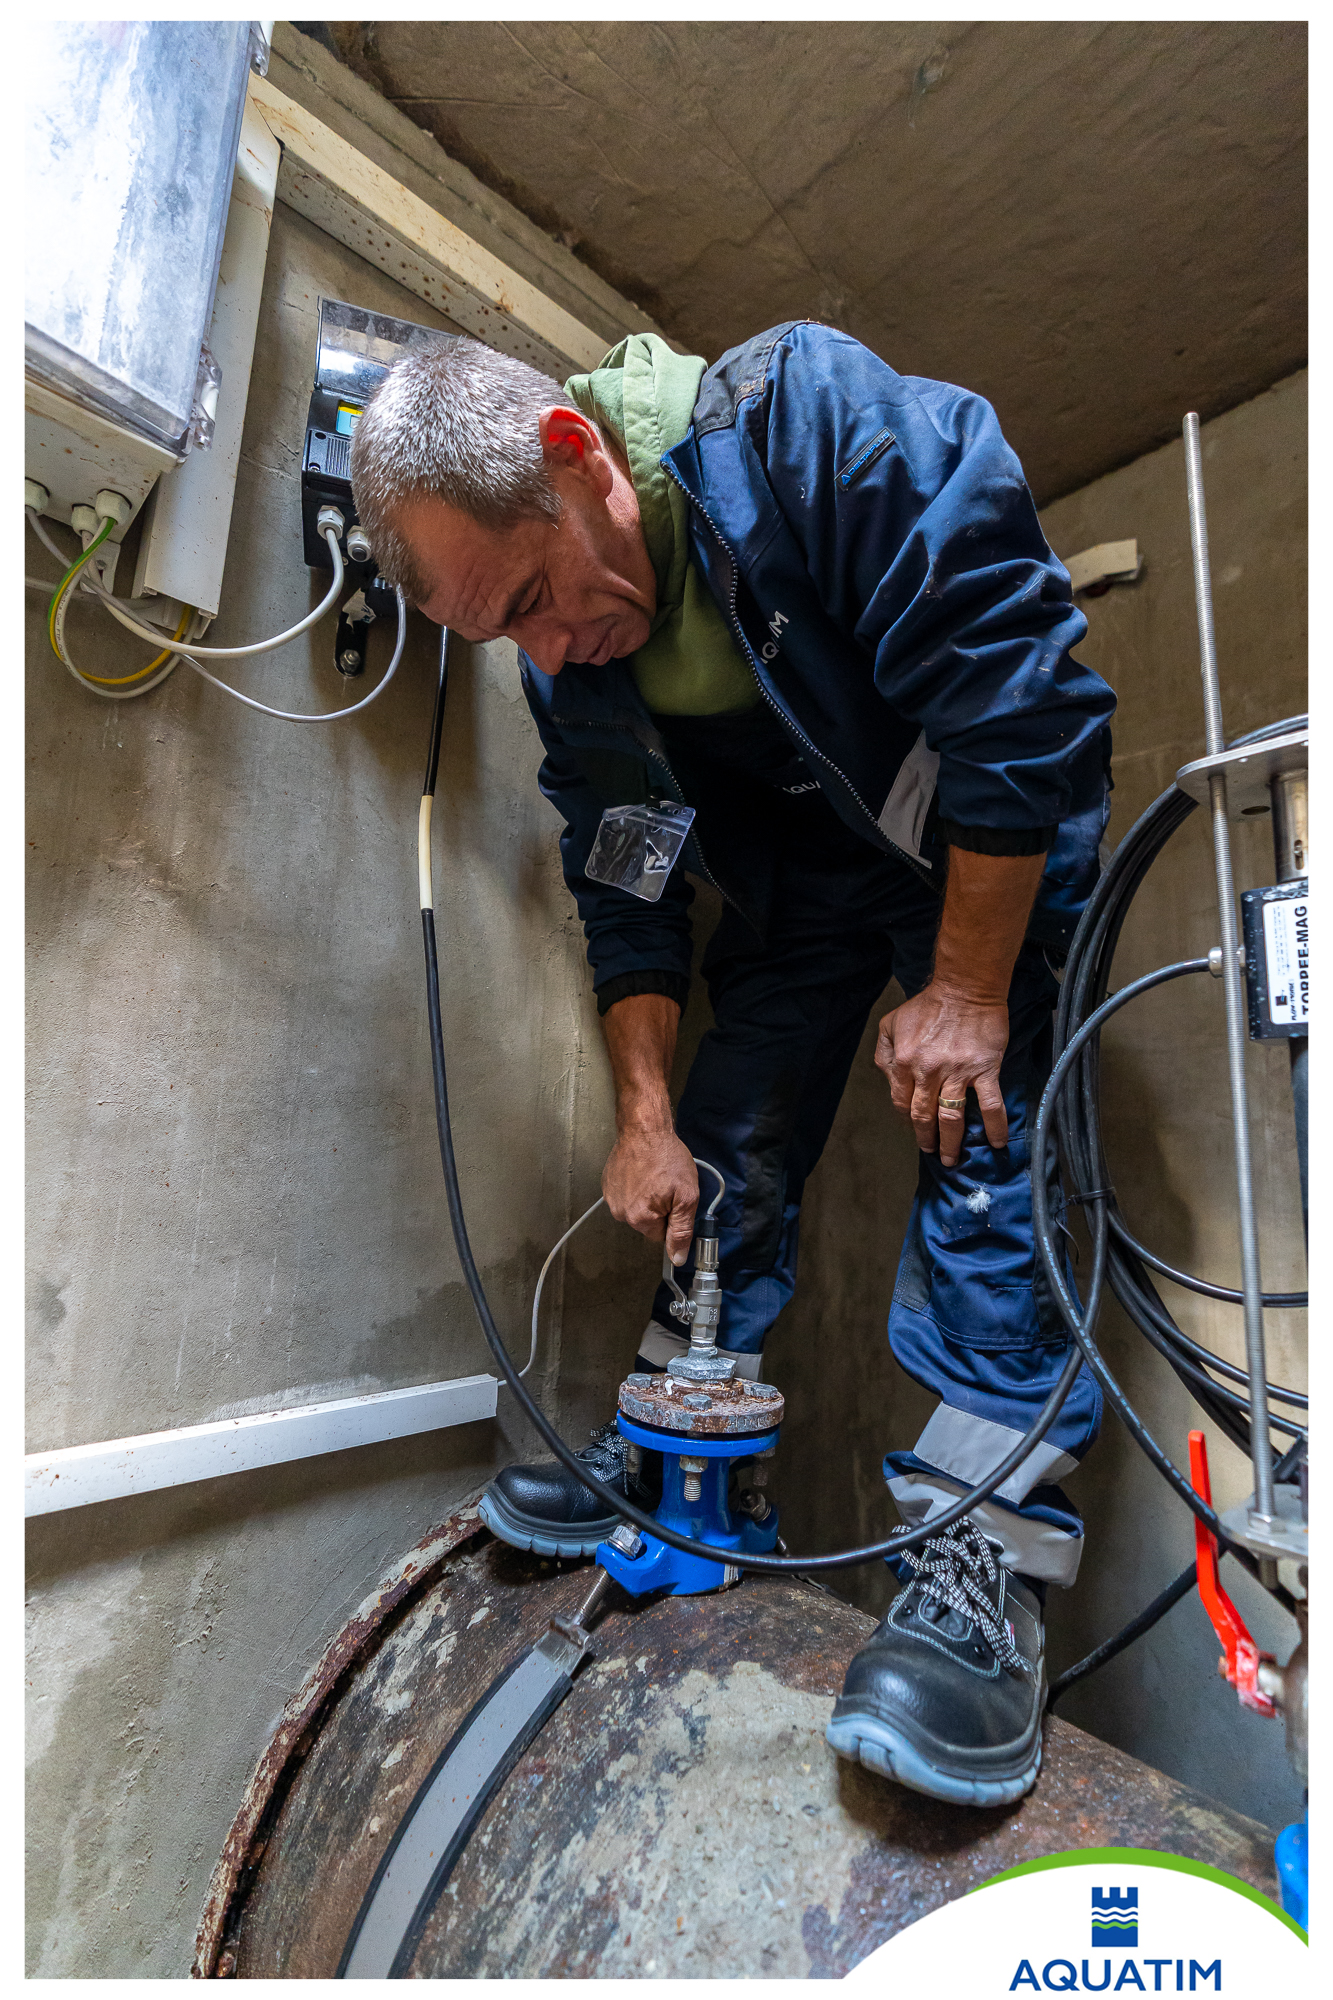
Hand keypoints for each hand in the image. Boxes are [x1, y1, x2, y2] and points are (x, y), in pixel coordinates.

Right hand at [603, 1120, 698, 1263]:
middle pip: (647, 1224)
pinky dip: (635, 1188)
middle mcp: (621, 1213)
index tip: (675, 1200)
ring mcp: (611, 1198)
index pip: (660, 1236)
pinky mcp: (607, 1185)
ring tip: (654, 1176)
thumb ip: (681, 1230)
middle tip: (667, 1185)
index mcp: (640, 1219)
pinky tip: (642, 1172)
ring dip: (646, 1198)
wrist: (644, 1129)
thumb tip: (677, 1258)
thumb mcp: (686, 1196)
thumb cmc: (667, 1158)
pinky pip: (626, 1196)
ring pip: (636, 1210)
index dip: (672, 1219)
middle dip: (660, 1209)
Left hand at [876, 980, 1009, 1166]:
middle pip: (924, 1115)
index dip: (907, 1118)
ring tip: (951, 1158)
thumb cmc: (928, 1006)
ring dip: (951, 1142)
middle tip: (931, 1151)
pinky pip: (990, 1104)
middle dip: (926, 1138)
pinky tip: (997, 1142)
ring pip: (952, 1117)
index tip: (915, 1126)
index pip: (901, 1102)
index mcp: (904, 1062)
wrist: (965, 989)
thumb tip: (889, 1080)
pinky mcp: (984, 1070)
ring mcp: (957, 1073)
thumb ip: (883, 1053)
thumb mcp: (891, 1024)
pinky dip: (994, 1126)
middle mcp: (928, 1072)